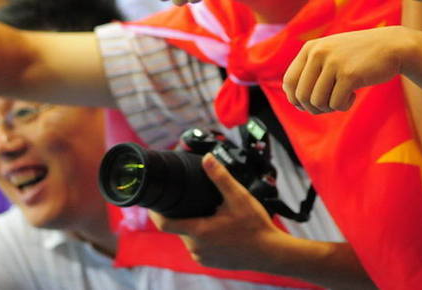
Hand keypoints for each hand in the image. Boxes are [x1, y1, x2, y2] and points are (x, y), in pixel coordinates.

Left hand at [150, 153, 284, 269]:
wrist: (269, 253)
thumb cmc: (255, 226)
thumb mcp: (239, 197)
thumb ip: (220, 177)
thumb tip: (207, 158)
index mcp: (199, 231)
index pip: (164, 224)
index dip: (154, 212)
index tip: (152, 202)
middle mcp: (196, 248)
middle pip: (178, 228)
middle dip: (183, 214)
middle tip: (197, 201)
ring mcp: (202, 258)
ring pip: (189, 237)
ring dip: (194, 225)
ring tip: (210, 214)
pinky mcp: (209, 263)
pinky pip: (198, 247)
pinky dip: (203, 237)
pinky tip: (218, 229)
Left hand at [283, 26, 409, 113]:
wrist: (391, 47)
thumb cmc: (359, 55)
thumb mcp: (330, 54)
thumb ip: (311, 70)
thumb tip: (292, 99)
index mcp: (310, 48)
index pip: (289, 81)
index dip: (295, 99)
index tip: (307, 105)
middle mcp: (318, 53)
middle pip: (302, 96)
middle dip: (313, 108)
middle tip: (328, 105)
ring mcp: (334, 63)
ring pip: (318, 102)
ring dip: (329, 107)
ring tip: (342, 98)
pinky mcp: (350, 75)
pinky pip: (336, 104)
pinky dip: (343, 106)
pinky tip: (353, 96)